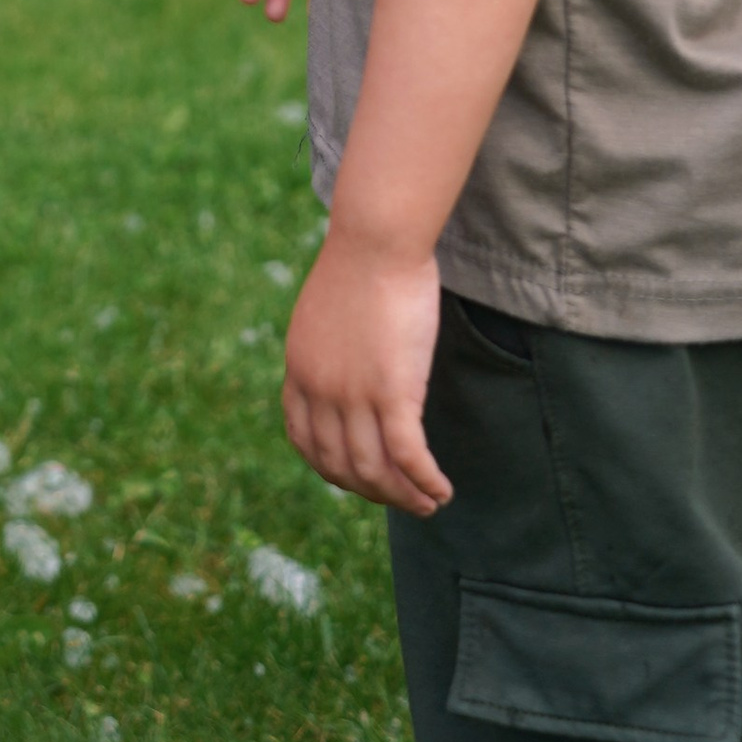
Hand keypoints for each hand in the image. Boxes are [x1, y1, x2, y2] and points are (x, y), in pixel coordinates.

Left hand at [281, 225, 448, 513]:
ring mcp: (353, 394)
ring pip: (375, 470)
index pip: (304, 440)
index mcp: (299, 368)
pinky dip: (425, 481)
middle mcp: (320, 389)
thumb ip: (328, 347)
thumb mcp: (326, 311)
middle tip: (402, 499)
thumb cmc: (361, 263)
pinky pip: (408, 456)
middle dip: (372, 491)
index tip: (358, 478)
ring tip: (428, 503)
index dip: (331, 468)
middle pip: (340, 464)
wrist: (376, 238)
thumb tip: (347, 364)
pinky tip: (442, 490)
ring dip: (403, 497)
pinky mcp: (392, 391)